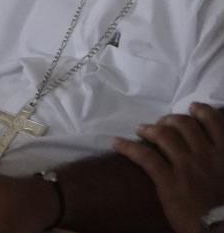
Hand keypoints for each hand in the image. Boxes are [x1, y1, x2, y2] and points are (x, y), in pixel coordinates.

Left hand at [113, 103, 223, 232]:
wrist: (220, 227)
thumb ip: (221, 158)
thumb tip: (212, 147)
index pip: (213, 121)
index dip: (200, 111)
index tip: (191, 108)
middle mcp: (206, 155)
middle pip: (182, 125)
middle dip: (169, 120)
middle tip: (161, 123)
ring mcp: (186, 166)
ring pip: (163, 136)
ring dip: (149, 129)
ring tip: (141, 130)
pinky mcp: (168, 180)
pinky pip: (144, 156)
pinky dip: (128, 147)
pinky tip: (117, 143)